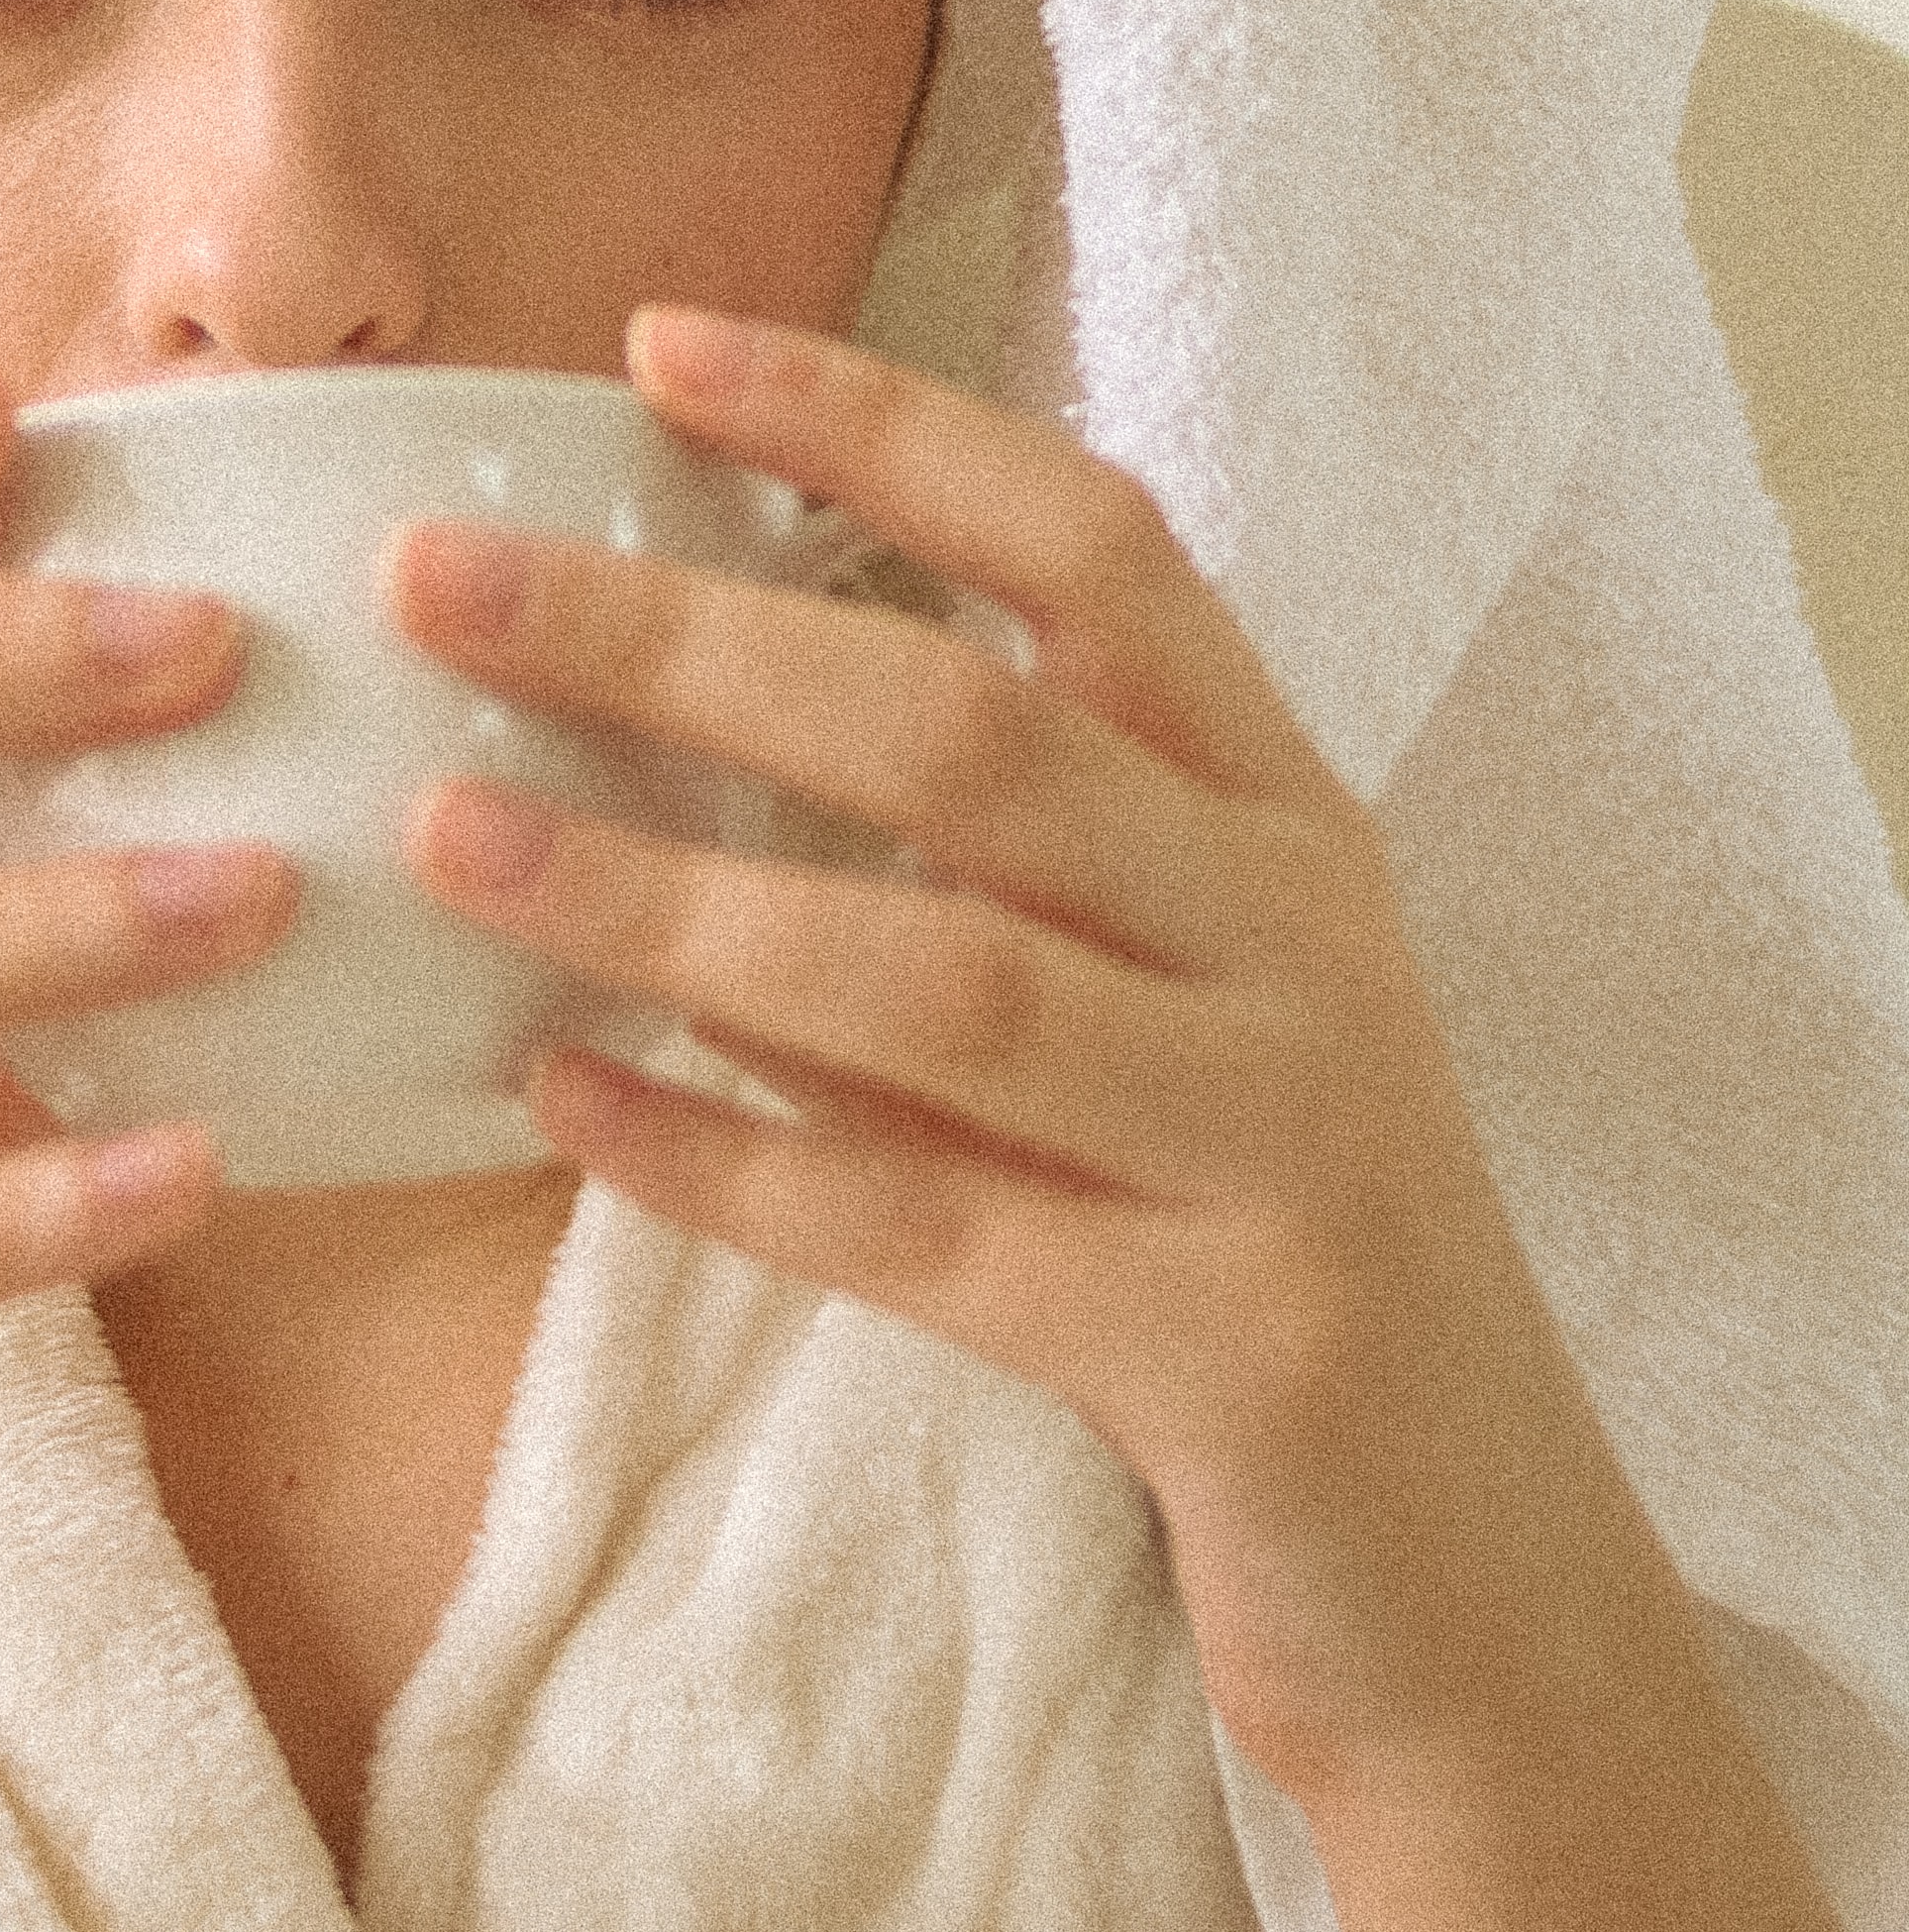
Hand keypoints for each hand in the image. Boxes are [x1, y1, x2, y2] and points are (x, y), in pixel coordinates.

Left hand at [388, 302, 1636, 1813]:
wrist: (1488, 1586)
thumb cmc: (1254, 1239)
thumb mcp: (1163, 1007)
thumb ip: (977, 865)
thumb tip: (647, 706)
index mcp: (1279, 815)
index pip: (1087, 542)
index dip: (880, 427)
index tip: (656, 346)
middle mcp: (1295, 941)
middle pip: (970, 736)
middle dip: (688, 639)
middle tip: (444, 576)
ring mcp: (1279, 1144)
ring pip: (939, 977)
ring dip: (671, 892)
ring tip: (450, 830)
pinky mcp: (1228, 1352)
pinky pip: (930, 1230)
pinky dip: (730, 1160)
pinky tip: (557, 1101)